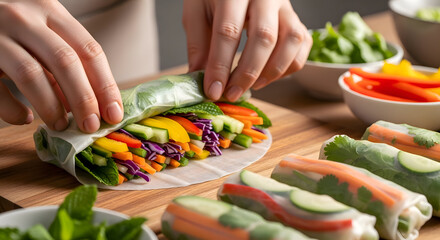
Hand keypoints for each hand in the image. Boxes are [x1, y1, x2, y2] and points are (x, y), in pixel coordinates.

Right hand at [0, 0, 122, 132]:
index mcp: (50, 10)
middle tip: (91, 125)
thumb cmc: (13, 29)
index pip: (89, 50)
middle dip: (84, 99)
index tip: (114, 113)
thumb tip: (92, 105)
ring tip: (61, 126)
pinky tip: (25, 118)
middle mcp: (23, 18)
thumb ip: (65, 62)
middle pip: (65, 61)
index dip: (105, 85)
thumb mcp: (43, 35)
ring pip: (31, 75)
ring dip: (51, 107)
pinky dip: (13, 110)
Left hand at [183, 0, 311, 101]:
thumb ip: (198, 43)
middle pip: (264, 37)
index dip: (220, 66)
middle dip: (247, 73)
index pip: (228, 31)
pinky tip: (269, 75)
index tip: (213, 90)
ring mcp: (285, 6)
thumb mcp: (196, 11)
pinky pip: (303, 43)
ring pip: (291, 41)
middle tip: (232, 93)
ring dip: (273, 71)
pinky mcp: (296, 17)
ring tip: (253, 86)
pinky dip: (289, 65)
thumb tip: (200, 78)